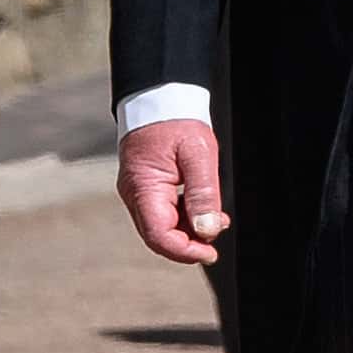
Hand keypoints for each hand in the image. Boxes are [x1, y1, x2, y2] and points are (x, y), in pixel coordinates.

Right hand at [118, 121, 226, 265]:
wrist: (161, 99)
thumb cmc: (177, 121)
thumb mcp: (198, 154)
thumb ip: (203, 193)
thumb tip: (207, 230)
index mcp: (142, 188)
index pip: (158, 235)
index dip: (184, 251)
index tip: (210, 254)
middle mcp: (135, 195)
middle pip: (159, 235)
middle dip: (188, 243)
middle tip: (217, 238)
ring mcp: (139, 193)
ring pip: (162, 226)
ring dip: (189, 230)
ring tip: (217, 221)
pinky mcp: (147, 188)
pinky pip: (164, 212)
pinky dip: (185, 216)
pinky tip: (204, 211)